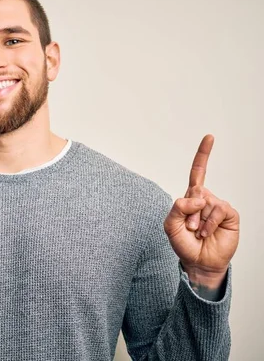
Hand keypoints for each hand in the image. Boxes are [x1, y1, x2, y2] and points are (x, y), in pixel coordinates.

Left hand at [164, 135, 239, 286]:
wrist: (199, 262)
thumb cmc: (184, 243)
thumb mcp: (170, 225)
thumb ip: (177, 207)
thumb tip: (198, 196)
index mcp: (190, 198)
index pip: (198, 172)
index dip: (203, 155)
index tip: (210, 137)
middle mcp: (205, 198)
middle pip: (195, 190)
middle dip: (189, 212)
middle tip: (190, 229)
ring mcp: (218, 206)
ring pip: (205, 202)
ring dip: (198, 221)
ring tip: (198, 233)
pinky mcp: (229, 215)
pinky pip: (217, 210)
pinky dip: (209, 224)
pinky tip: (207, 233)